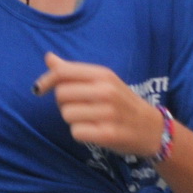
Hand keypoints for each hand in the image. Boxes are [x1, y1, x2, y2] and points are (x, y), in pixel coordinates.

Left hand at [32, 53, 163, 158]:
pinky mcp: (108, 134)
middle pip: (61, 94)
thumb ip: (74, 71)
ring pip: (66, 114)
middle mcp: (106, 91)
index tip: (40, 89)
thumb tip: (48, 58)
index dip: (46, 80)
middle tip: (80, 106)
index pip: (63, 72)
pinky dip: (81, 133)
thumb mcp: (103, 81)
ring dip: (73, 119)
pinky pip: (76, 132)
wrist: (152, 128)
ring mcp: (108, 113)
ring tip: (90, 119)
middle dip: (64, 102)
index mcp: (103, 74)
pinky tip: (95, 131)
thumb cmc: (121, 102)